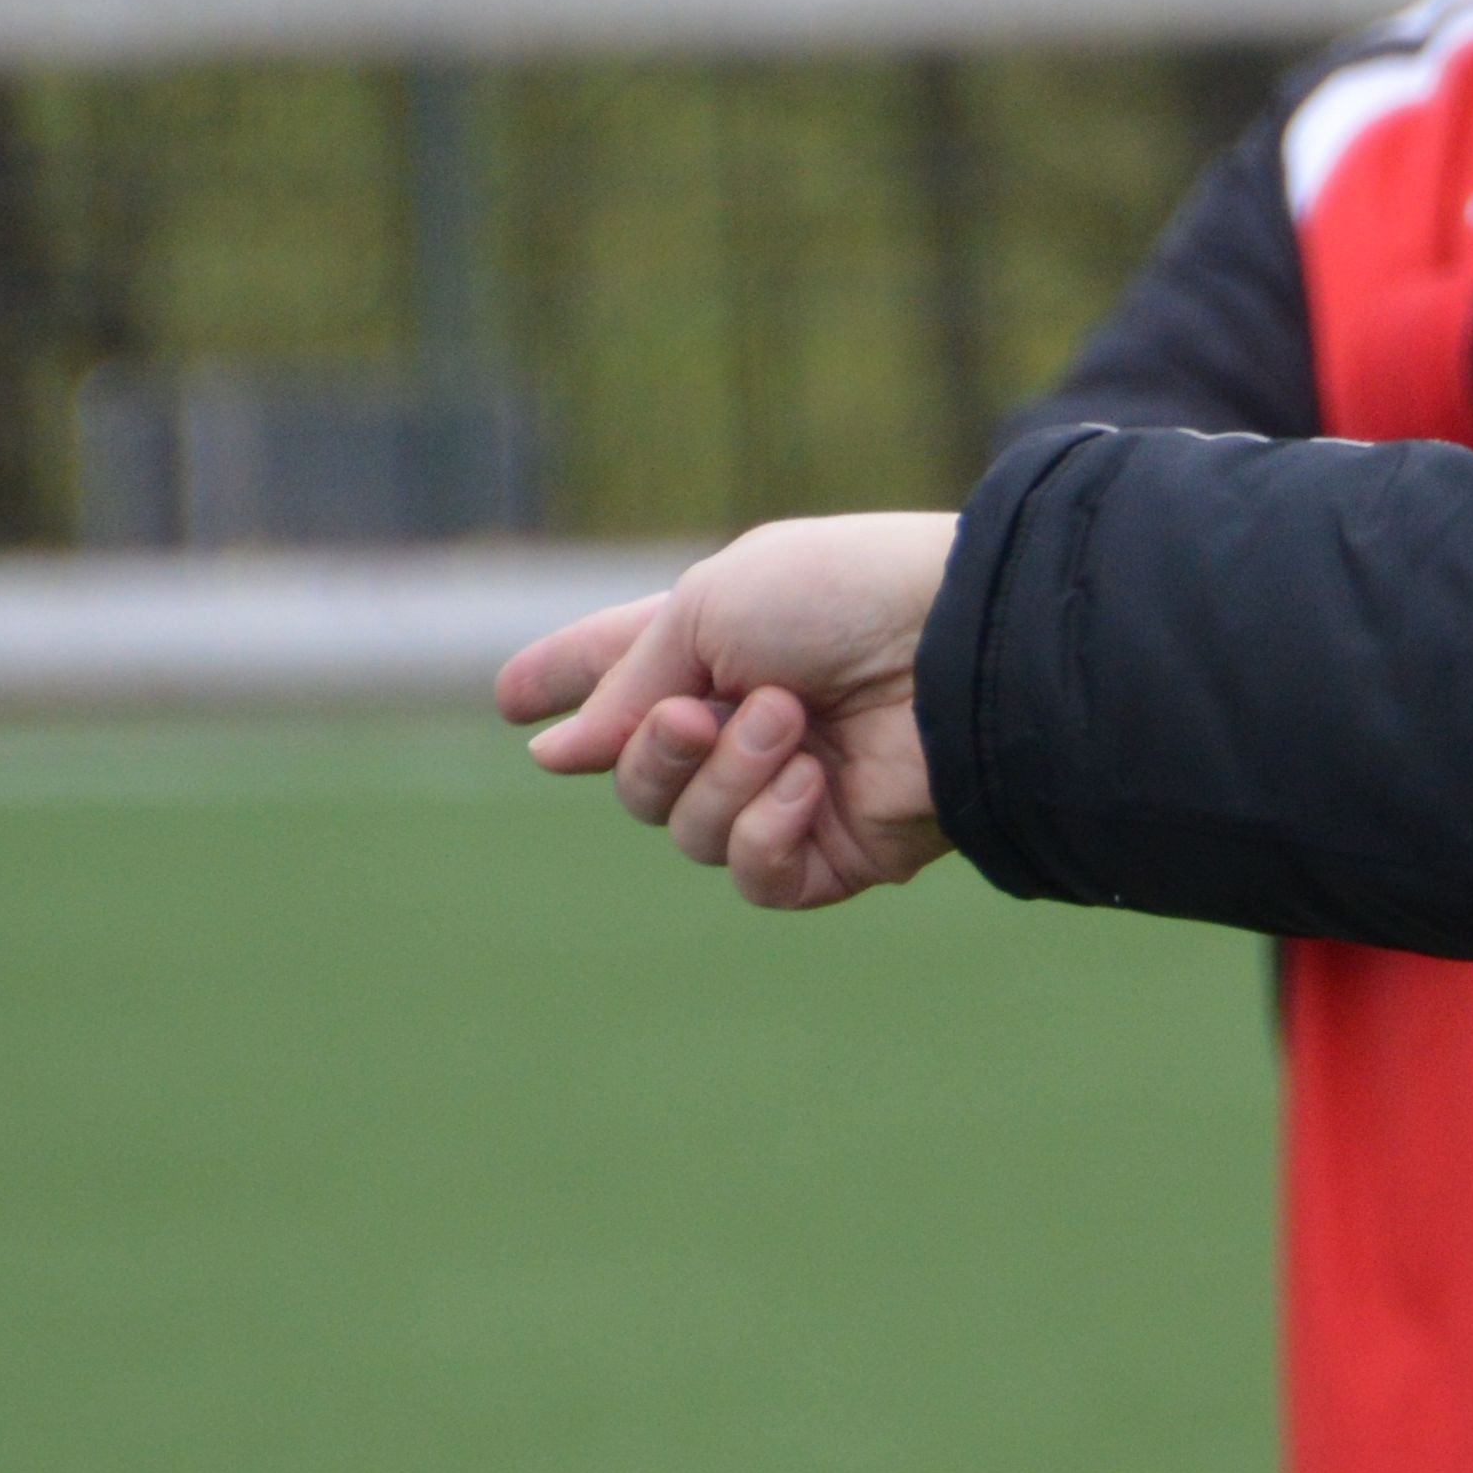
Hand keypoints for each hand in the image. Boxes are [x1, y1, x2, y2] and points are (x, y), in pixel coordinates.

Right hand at [496, 512, 959, 908]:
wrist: (959, 644)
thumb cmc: (843, 597)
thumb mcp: (707, 606)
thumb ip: (628, 681)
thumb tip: (556, 758)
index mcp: (719, 644)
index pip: (621, 670)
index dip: (566, 681)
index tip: (513, 701)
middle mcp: (750, 720)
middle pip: (639, 778)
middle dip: (655, 749)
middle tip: (699, 711)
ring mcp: (792, 789)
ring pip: (686, 830)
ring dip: (724, 776)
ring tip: (788, 722)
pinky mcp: (838, 850)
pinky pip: (754, 876)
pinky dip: (764, 832)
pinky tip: (810, 785)